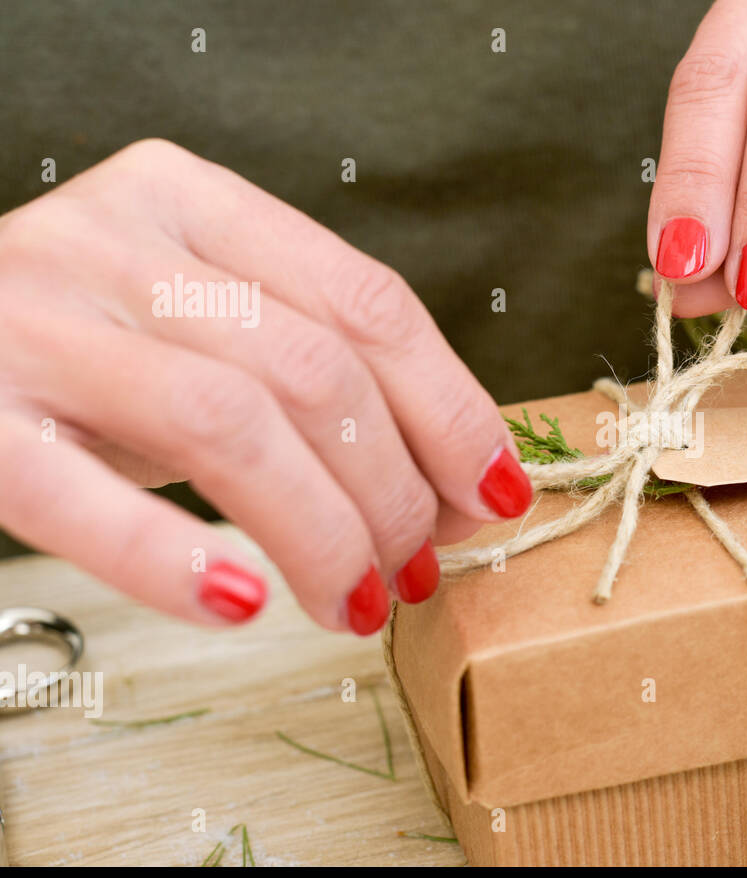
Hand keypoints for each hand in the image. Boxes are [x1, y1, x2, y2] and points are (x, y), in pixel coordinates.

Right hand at [0, 140, 531, 634]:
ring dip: (321, 532)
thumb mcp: (210, 334)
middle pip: (314, 372)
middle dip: (393, 490)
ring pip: (229, 423)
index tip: (495, 489)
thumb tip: (463, 488)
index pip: (366, 303)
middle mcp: (113, 241)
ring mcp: (30, 322)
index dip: (451, 408)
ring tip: (355, 602)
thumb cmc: (90, 351)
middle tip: (414, 568)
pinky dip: (173, 556)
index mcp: (190, 202)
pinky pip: (80, 495)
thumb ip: (322, 386)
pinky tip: (245, 601)